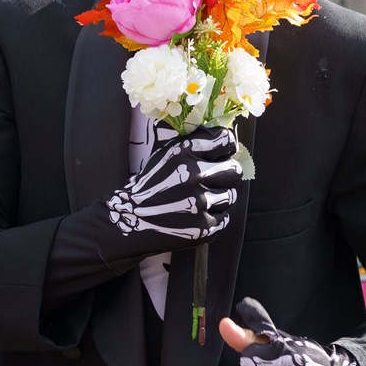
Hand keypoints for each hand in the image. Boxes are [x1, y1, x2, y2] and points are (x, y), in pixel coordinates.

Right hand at [104, 126, 241, 253]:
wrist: (131, 218)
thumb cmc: (152, 183)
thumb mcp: (167, 153)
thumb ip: (195, 143)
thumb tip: (226, 138)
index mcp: (184, 153)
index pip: (225, 141)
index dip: (226, 147)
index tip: (222, 153)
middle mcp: (193, 176)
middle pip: (234, 170)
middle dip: (226, 174)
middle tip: (213, 179)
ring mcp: (199, 204)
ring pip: (230, 196)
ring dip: (218, 197)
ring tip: (199, 199)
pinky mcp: (203, 228)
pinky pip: (224, 218)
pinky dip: (213, 217)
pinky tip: (195, 215)